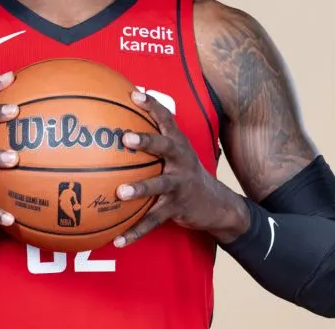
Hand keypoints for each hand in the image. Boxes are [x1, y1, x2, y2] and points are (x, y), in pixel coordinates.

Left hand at [113, 90, 248, 246]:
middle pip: (164, 147)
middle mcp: (180, 161)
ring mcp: (179, 185)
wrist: (216, 203)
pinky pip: (152, 221)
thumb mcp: (177, 151)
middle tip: (125, 138)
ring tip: (121, 192)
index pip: (166, 119)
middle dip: (146, 141)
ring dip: (139, 189)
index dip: (151, 105)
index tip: (134, 94)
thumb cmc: (184, 171)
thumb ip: (155, 136)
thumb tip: (121, 115)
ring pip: (158, 186)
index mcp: (178, 144)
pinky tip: (117, 240)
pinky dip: (134, 231)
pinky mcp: (176, 208)